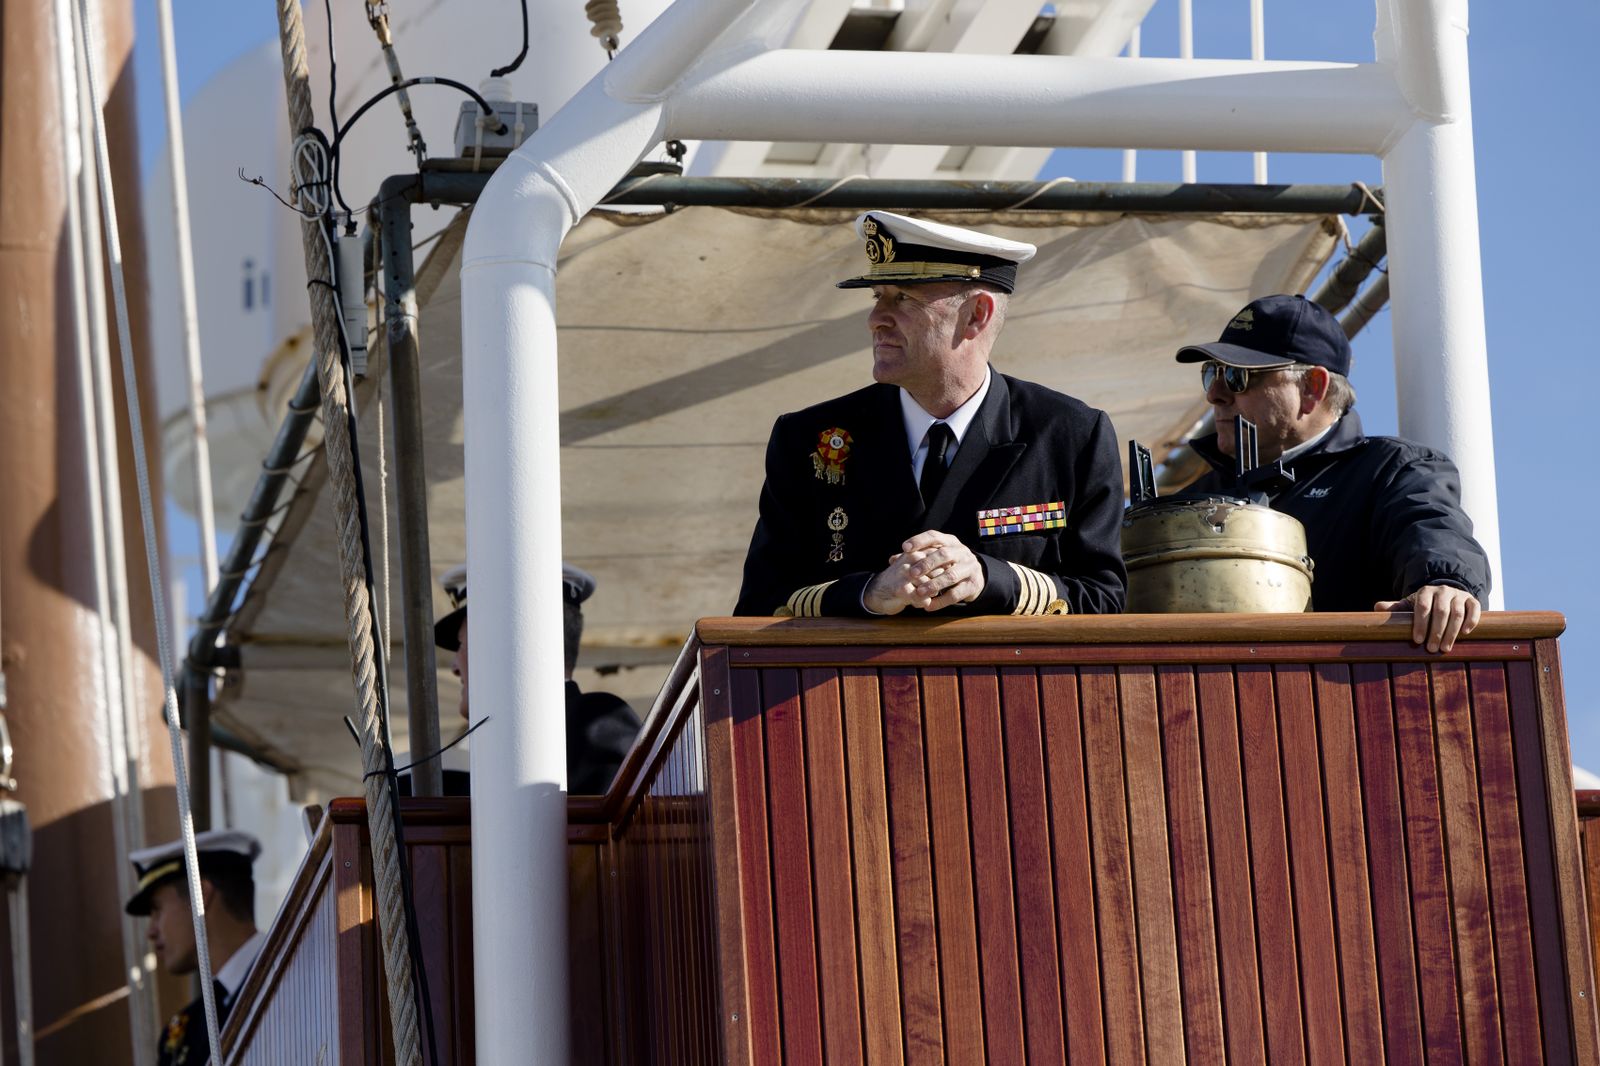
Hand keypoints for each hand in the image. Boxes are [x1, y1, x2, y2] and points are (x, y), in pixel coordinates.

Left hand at [869, 530, 984, 612]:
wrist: (975, 576)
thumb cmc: (947, 564)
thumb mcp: (935, 557)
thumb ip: (915, 557)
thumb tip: (892, 559)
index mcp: (951, 542)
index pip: (935, 536)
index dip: (920, 540)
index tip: (905, 548)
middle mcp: (962, 552)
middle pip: (944, 554)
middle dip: (927, 563)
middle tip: (912, 573)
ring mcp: (970, 568)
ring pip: (951, 575)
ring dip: (934, 584)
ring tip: (919, 592)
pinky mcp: (973, 585)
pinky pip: (956, 594)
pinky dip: (941, 601)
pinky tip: (928, 606)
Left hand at [1375, 584, 1481, 652]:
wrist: (1447, 596)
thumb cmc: (1425, 605)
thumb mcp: (1410, 605)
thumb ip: (1396, 608)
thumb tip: (1377, 608)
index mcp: (1425, 591)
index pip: (1422, 606)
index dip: (1420, 623)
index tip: (1418, 641)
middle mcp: (1443, 591)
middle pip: (1440, 611)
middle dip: (1436, 631)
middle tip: (1431, 649)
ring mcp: (1459, 595)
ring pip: (1457, 613)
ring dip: (1452, 632)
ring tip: (1445, 648)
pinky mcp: (1472, 600)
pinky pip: (1475, 609)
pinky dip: (1471, 621)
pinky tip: (1465, 634)